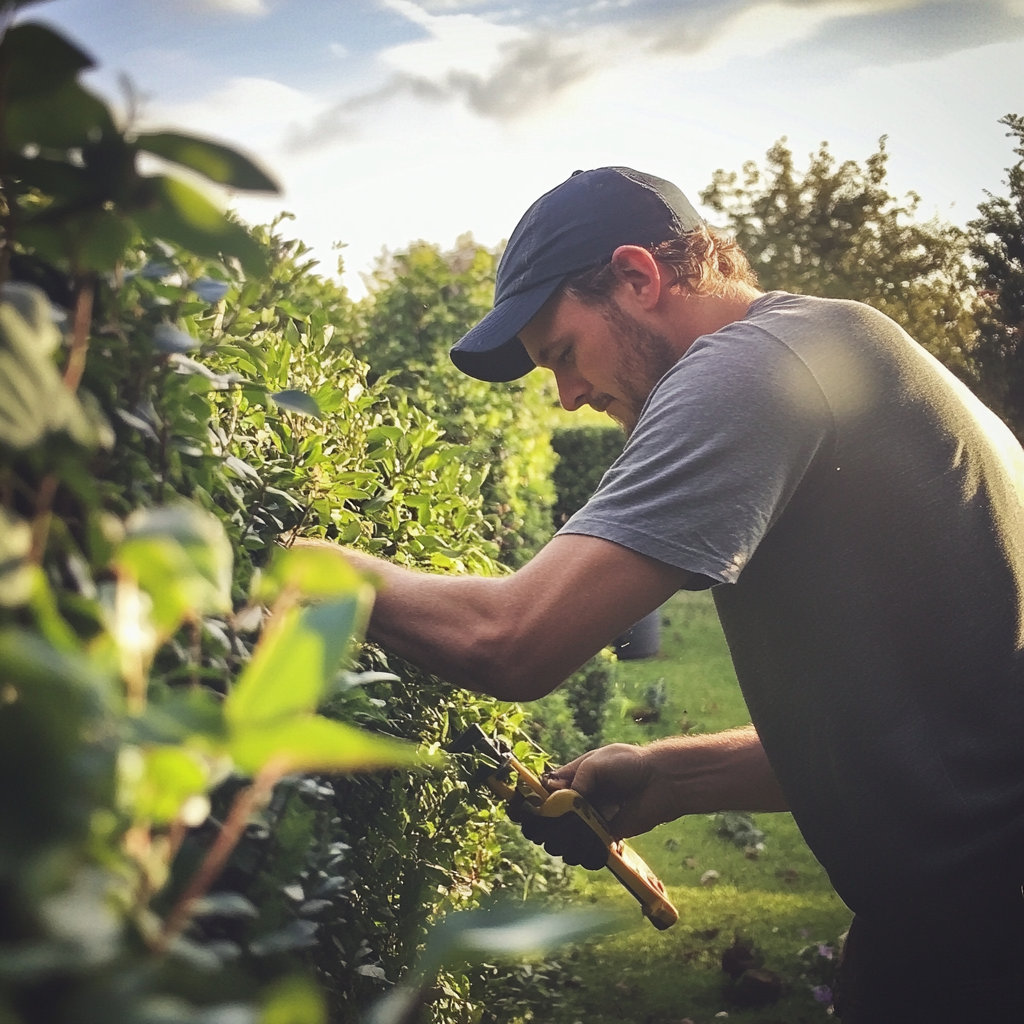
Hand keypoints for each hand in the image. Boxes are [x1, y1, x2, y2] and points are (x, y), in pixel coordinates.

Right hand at [506, 743, 662, 870]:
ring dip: (566, 842)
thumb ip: (575, 781)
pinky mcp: (603, 838)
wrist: (660, 782)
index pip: (540, 796)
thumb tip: (554, 801)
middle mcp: (574, 803)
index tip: (526, 815)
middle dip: (548, 828)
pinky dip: (584, 852)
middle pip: (547, 823)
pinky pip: (585, 852)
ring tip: (580, 835)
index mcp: (569, 780)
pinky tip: (591, 846)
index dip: (530, 806)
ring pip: (563, 841)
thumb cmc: (628, 764)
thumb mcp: (596, 763)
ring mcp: (588, 822)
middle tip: (558, 827)